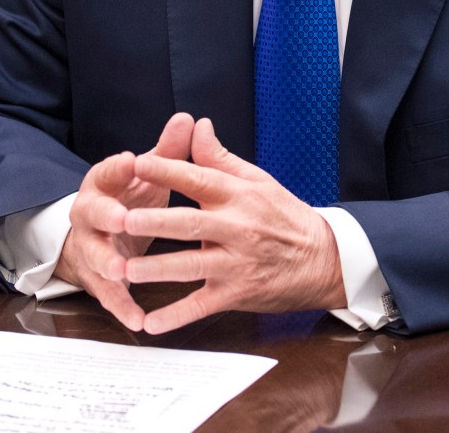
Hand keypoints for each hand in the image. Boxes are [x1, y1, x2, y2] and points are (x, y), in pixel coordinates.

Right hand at [55, 112, 194, 329]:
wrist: (101, 235)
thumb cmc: (130, 197)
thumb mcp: (147, 175)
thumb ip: (167, 151)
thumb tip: (189, 118)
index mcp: (103, 183)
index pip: (108, 170)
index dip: (118, 167)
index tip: (131, 161)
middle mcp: (90, 214)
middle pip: (92, 213)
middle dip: (106, 215)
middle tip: (122, 218)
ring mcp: (90, 247)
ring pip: (94, 255)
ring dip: (107, 262)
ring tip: (122, 270)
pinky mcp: (97, 279)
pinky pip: (108, 294)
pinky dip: (122, 306)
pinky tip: (138, 319)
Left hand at [121, 117, 346, 333]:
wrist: (324, 259)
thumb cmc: (285, 216)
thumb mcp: (258, 181)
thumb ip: (220, 158)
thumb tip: (197, 125)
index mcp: (239, 196)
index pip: (199, 179)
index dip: (168, 171)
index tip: (138, 163)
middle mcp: (237, 229)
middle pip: (191, 224)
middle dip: (156, 222)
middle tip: (124, 220)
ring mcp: (236, 264)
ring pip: (192, 266)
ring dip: (159, 269)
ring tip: (127, 270)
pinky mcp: (236, 294)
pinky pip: (202, 306)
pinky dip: (176, 316)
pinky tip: (150, 323)